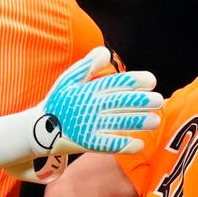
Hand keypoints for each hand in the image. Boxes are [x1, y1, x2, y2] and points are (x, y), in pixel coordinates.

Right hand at [37, 46, 163, 155]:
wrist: (38, 129)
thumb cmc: (58, 102)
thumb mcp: (69, 80)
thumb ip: (88, 65)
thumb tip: (105, 51)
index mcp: (88, 89)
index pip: (115, 82)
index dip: (135, 81)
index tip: (152, 81)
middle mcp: (89, 106)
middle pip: (119, 102)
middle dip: (141, 101)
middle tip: (159, 101)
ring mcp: (88, 125)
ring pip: (117, 122)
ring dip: (137, 122)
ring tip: (155, 121)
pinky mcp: (86, 143)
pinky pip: (108, 145)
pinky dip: (124, 145)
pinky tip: (139, 144)